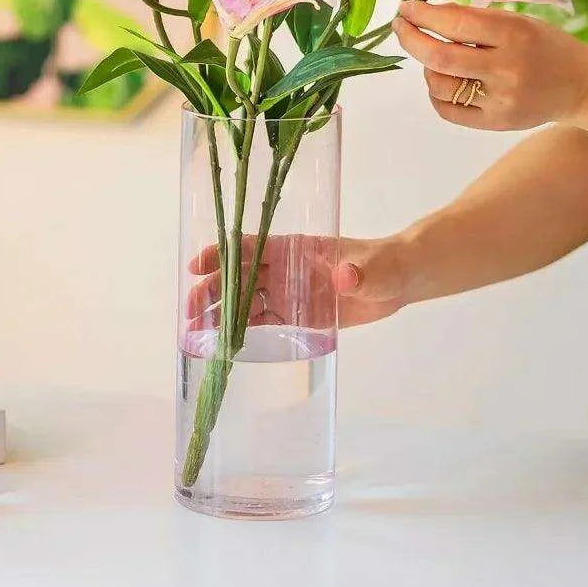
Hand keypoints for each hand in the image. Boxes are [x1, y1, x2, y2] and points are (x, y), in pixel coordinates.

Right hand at [186, 234, 410, 328]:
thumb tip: (345, 277)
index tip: (197, 265)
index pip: (249, 245)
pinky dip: (241, 329)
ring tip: (194, 329)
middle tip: (190, 308)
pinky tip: (222, 341)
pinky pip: (262, 321)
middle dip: (211, 287)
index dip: (220, 253)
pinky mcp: (296, 315)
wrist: (398, 281)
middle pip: (238, 274)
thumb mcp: (374, 268)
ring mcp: (287, 291)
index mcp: (293, 247)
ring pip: (244, 299)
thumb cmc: (385, 263)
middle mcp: (283, 267)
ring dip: (219, 311)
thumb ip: (359, 273)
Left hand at [391, 1, 587, 130]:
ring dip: (427, 68)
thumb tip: (425, 13)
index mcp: (514, 35)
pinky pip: (446, 110)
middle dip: (410, 40)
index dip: (422, 16)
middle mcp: (506, 69)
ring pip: (438, 85)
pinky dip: (436, 93)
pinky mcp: (495, 123)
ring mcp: (500, 100)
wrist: (581, 85)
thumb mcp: (517, 22)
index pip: (454, 24)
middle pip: (439, 57)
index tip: (404, 10)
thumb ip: (475, 20)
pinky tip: (444, 81)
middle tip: (400, 28)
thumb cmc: (542, 46)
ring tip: (436, 58)